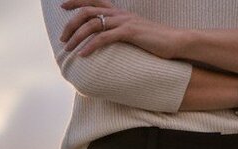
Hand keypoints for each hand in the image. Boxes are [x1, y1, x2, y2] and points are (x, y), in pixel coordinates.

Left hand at [59, 0, 183, 59]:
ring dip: (77, 36)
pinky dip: (91, 46)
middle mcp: (119, 13)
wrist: (175, 42)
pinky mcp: (129, 33)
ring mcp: (124, 22)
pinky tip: (83, 55)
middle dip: (71, 23)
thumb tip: (111, 42)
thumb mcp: (135, 35)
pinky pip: (105, 37)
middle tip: (62, 38)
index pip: (94, 0)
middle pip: (88, 10)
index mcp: (119, 12)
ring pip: (93, 23)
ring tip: (68, 48)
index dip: (76, 0)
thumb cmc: (156, 42)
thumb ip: (121, 34)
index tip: (63, 5)